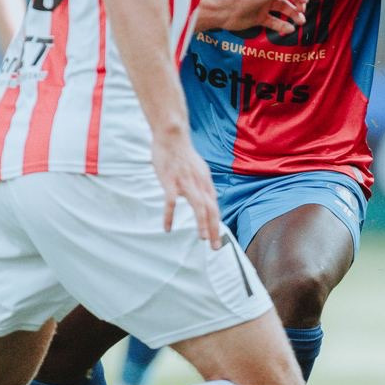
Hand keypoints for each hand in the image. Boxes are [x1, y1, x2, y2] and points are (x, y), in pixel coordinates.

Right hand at [151, 128, 222, 248]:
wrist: (172, 137)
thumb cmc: (182, 153)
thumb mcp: (199, 168)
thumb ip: (202, 184)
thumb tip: (207, 197)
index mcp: (205, 182)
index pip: (214, 206)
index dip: (216, 222)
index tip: (217, 237)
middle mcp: (199, 183)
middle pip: (211, 209)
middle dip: (215, 229)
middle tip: (215, 247)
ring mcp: (185, 182)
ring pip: (198, 206)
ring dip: (202, 223)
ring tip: (202, 239)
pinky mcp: (170, 181)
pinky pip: (171, 202)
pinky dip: (170, 216)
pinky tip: (167, 228)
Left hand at [220, 0, 309, 35]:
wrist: (227, 9)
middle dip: (299, 2)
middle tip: (302, 9)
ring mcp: (264, 4)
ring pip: (283, 8)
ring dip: (294, 14)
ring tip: (301, 21)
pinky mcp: (259, 17)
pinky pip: (274, 21)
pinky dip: (283, 25)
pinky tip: (290, 29)